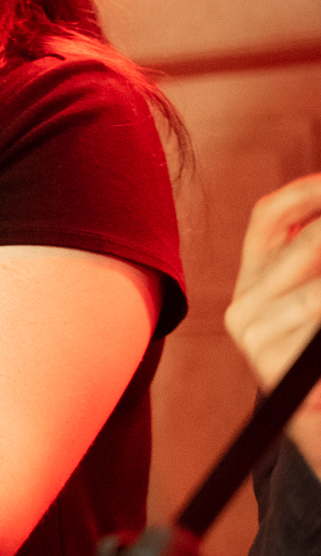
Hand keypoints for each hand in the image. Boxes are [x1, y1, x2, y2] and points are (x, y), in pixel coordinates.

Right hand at [225, 172, 320, 471]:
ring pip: (317, 291)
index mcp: (254, 282)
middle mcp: (243, 306)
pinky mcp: (269, 363)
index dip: (308, 192)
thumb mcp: (319, 304)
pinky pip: (314, 324)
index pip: (268, 216)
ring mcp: (252, 337)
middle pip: (303, 244)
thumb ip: (316, 264)